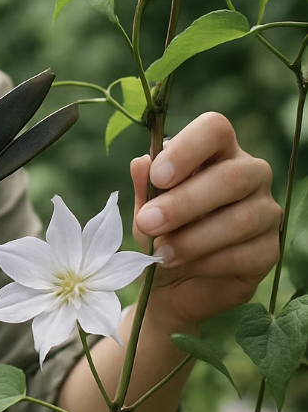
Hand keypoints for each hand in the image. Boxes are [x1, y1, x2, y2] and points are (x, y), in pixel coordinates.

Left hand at [131, 112, 280, 333]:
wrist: (176, 282)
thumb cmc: (162, 230)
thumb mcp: (146, 208)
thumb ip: (145, 186)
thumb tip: (141, 162)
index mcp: (217, 150)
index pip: (214, 129)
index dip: (187, 149)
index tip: (157, 176)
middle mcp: (249, 172)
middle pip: (231, 177)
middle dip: (184, 202)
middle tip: (148, 222)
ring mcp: (266, 209)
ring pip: (241, 218)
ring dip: (194, 238)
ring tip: (162, 253)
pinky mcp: (270, 248)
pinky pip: (247, 254)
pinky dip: (209, 262)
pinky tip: (185, 265)